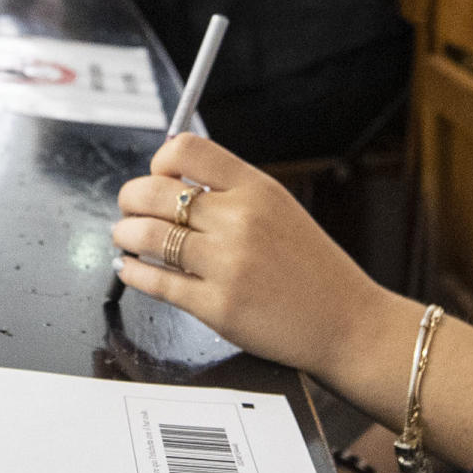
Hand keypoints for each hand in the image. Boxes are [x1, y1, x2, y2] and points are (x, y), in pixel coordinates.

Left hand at [111, 137, 415, 396]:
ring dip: (125, 233)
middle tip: (129, 207)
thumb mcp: (281, 210)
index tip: (156, 175)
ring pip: (146, 235)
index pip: (187, 150)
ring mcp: (226, 264)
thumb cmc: (313, 270)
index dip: (159, 161)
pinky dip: (132, 272)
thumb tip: (173, 182)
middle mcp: (240, 220)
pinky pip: (154, 282)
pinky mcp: (216, 307)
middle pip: (154, 192)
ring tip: (125, 235)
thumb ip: (232, 193)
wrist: (346, 322)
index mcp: (257, 189)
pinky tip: (130, 268)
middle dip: (130, 198)